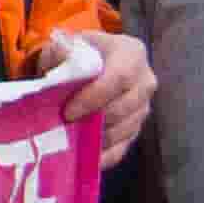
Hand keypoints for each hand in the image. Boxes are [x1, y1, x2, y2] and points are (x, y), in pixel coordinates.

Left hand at [56, 25, 155, 158]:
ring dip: (97, 138)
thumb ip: (62, 52)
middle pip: (125, 107)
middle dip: (95, 120)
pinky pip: (121, 149)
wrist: (86, 65)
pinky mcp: (134, 130)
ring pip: (124, 130)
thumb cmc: (77, 54)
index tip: (69, 111)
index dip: (95, 97)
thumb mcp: (66, 45)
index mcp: (132, 54)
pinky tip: (83, 157)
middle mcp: (145, 81)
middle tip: (67, 126)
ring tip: (72, 138)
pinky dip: (101, 156)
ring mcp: (143, 108)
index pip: (120, 78)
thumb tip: (58, 66)